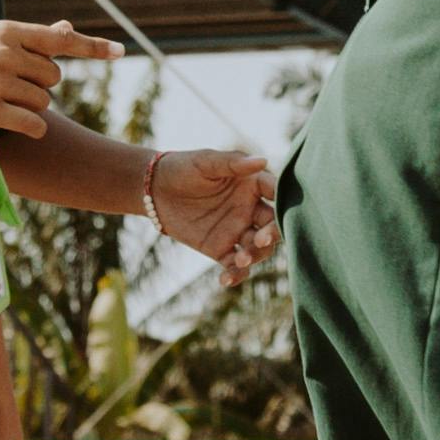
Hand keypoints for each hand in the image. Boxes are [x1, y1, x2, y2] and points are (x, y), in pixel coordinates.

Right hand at [0, 19, 115, 136]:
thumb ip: (30, 39)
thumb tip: (67, 29)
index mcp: (7, 32)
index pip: (59, 40)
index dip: (93, 46)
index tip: (120, 51)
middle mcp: (4, 54)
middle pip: (53, 77)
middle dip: (40, 86)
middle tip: (10, 85)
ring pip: (43, 102)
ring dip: (30, 108)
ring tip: (0, 100)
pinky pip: (33, 124)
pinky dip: (31, 128)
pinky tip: (13, 124)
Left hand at [147, 145, 280, 282]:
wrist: (155, 191)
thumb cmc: (183, 168)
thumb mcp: (206, 162)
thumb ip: (233, 164)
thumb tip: (262, 160)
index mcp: (252, 185)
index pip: (277, 194)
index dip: (284, 203)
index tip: (282, 211)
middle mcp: (250, 209)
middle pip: (272, 225)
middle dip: (272, 235)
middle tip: (260, 240)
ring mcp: (237, 231)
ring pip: (258, 249)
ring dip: (255, 256)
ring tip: (241, 259)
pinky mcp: (221, 249)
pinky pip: (235, 265)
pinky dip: (235, 275)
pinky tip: (225, 280)